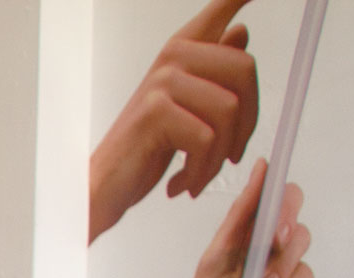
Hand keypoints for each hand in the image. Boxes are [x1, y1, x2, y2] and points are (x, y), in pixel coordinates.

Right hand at [91, 0, 258, 241]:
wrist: (105, 184)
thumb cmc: (144, 147)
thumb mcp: (187, 106)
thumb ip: (214, 68)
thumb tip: (241, 31)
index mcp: (184, 49)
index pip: (221, 6)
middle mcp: (173, 56)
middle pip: (245, 69)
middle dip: (248, 123)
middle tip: (230, 154)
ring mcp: (163, 81)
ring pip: (229, 110)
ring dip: (221, 156)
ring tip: (201, 172)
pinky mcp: (155, 110)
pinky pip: (206, 139)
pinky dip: (201, 171)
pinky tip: (184, 182)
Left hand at [160, 155, 312, 277]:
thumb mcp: (212, 268)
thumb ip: (238, 221)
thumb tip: (261, 170)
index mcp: (248, 247)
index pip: (280, 207)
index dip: (285, 203)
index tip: (277, 214)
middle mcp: (272, 265)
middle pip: (300, 236)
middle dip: (279, 258)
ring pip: (303, 276)